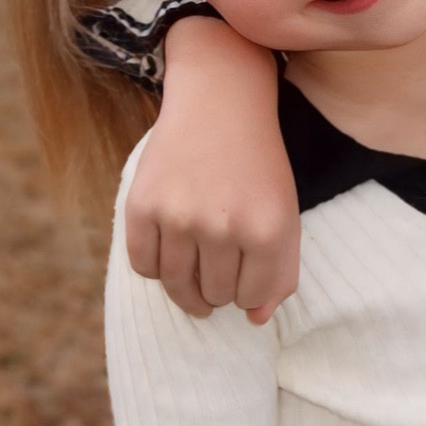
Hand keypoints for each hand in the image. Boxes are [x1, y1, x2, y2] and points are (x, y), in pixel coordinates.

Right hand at [125, 18, 298, 323]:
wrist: (219, 104)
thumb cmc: (257, 167)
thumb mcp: (284, 215)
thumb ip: (279, 272)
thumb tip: (255, 321)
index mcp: (267, 231)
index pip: (253, 298)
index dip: (250, 292)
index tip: (246, 273)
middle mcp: (222, 227)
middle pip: (216, 295)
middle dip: (220, 287)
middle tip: (220, 262)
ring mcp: (178, 217)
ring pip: (178, 287)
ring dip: (189, 288)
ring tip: (197, 269)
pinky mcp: (141, 207)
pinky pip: (143, 266)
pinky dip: (155, 267)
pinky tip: (170, 249)